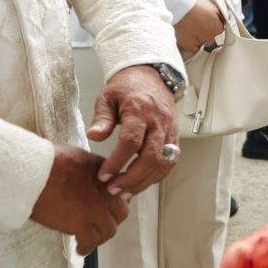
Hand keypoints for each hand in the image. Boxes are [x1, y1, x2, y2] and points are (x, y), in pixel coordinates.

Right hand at [31, 147, 130, 253]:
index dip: (114, 202)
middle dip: (112, 220)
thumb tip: (89, 180)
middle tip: (100, 224)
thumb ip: (92, 170)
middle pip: (120, 212)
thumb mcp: (80, 158)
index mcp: (106, 174)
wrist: (34, 172)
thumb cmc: (48, 161)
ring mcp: (96, 209)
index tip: (107, 208)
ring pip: (109, 230)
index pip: (121, 192)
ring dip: (101, 236)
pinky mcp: (81, 224)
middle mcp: (106, 192)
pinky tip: (80, 249)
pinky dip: (86, 247)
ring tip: (91, 240)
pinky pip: (90, 241)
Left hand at [89, 64, 179, 196]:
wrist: (151, 75)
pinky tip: (141, 183)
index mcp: (140, 110)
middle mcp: (158, 122)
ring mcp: (169, 130)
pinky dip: (157, 176)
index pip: (131, 141)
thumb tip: (93, 137)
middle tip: (113, 189)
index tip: (103, 175)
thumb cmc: (127, 87)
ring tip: (125, 192)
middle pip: (150, 157)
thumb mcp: (107, 97)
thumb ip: (102, 118)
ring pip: (163, 163)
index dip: (117, 162)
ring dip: (144, 182)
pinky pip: (170, 161)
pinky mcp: (174, 137)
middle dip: (131, 178)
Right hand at [174, 0, 225, 52]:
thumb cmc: (193, 6)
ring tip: (190, 25)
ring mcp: (198, 42)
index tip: (207, 20)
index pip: (219, 28)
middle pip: (209, 35)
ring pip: (200, 41)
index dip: (213, 23)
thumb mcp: (212, 6)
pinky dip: (189, 40)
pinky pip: (191, 45)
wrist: (178, 9)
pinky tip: (186, 32)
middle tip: (197, 21)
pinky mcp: (187, 45)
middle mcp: (209, 37)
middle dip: (205, 30)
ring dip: (197, 35)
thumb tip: (223, 18)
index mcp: (218, 28)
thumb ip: (219, 15)